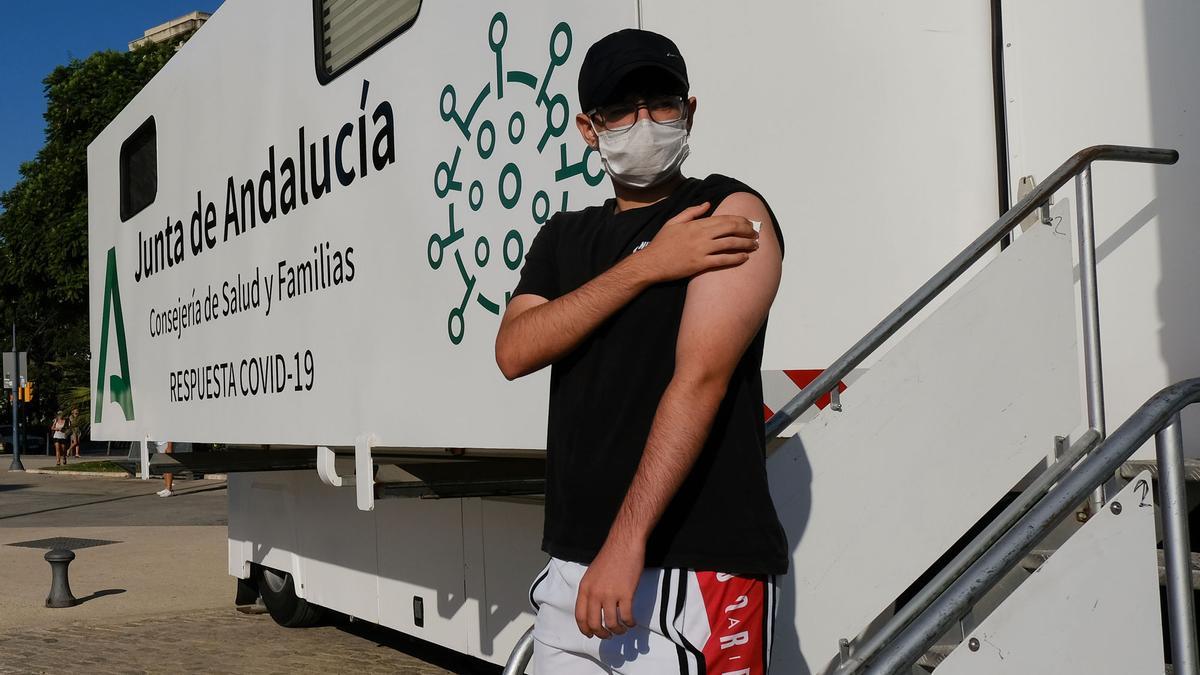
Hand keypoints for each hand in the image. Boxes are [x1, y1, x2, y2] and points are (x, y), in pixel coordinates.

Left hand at [575, 540, 644, 638]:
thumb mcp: (592, 574)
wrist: (624, 544)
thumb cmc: (609, 556)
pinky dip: (630, 623)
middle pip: (594, 623)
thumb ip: (590, 591)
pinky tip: (632, 622)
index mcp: (585, 588)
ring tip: (621, 630)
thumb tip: (593, 608)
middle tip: (607, 635)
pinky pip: (627, 616)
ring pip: (612, 623)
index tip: (591, 634)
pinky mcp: (626, 594)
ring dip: (617, 631)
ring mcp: (610, 594)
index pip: (580, 616)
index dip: (585, 629)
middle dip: (601, 634)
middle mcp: (595, 593)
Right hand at [635, 202, 758, 283]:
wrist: (651, 263)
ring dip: (745, 244)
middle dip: (747, 230)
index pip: (724, 219)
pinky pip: (722, 260)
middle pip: (731, 229)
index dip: (740, 220)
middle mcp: (701, 235)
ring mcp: (701, 250)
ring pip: (730, 244)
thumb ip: (692, 212)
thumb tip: (707, 204)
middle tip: (755, 234)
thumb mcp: (673, 222)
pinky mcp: (700, 264)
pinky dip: (735, 258)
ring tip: (755, 246)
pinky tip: (744, 258)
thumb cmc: (661, 244)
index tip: (749, 223)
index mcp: (696, 224)